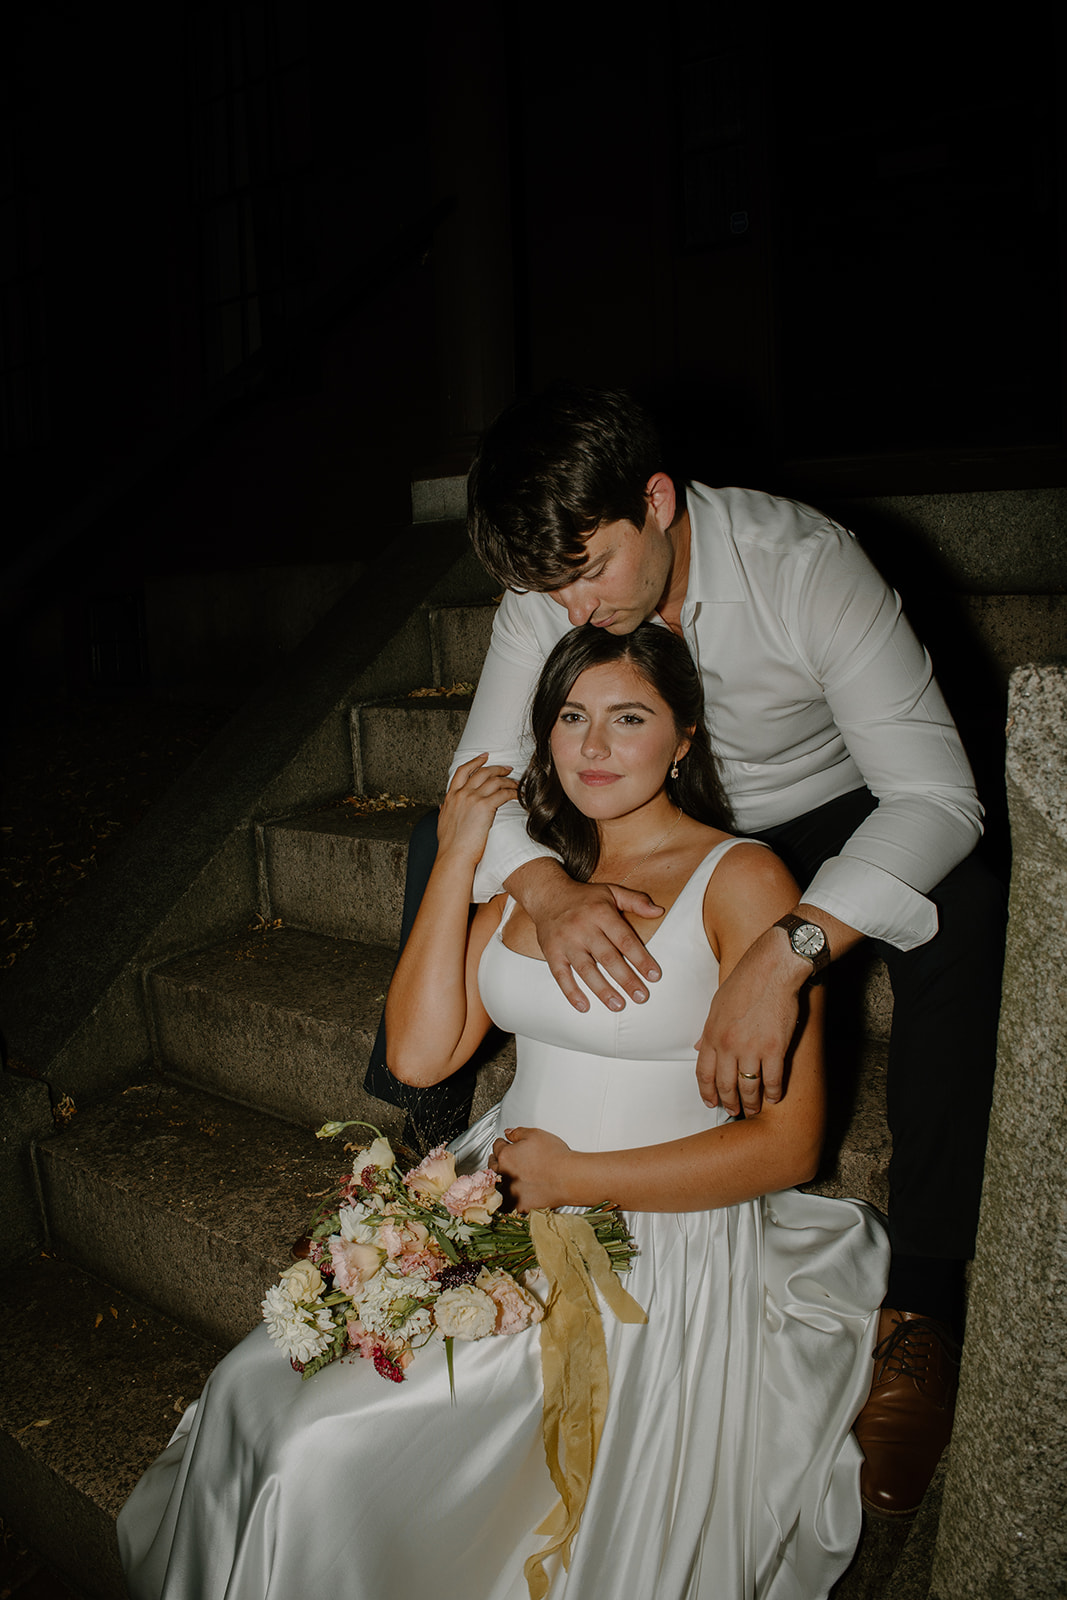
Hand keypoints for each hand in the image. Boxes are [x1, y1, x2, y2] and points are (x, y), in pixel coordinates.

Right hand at [436, 754, 517, 864]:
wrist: (454, 856)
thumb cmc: (449, 845)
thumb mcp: (441, 823)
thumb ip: (443, 811)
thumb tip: (442, 806)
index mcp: (451, 797)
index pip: (462, 771)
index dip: (475, 762)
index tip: (484, 757)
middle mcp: (461, 794)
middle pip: (482, 772)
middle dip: (497, 768)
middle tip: (507, 768)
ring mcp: (472, 799)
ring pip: (494, 780)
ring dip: (508, 780)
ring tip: (516, 782)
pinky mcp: (485, 807)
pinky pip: (503, 793)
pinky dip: (513, 792)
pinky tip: (518, 794)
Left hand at [490, 1126, 574, 1212]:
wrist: (568, 1178)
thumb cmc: (555, 1156)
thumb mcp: (535, 1134)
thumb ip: (517, 1132)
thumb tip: (508, 1133)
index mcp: (505, 1155)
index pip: (497, 1146)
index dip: (502, 1143)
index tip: (504, 1143)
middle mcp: (504, 1174)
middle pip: (493, 1165)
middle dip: (497, 1160)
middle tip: (504, 1158)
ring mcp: (510, 1191)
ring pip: (498, 1186)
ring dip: (501, 1180)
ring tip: (509, 1177)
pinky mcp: (519, 1205)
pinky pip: (509, 1204)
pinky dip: (511, 1199)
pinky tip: (516, 1195)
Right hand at [509, 860, 663, 1012]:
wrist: (546, 894)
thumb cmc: (585, 898)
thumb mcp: (611, 891)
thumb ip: (636, 901)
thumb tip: (659, 911)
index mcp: (601, 913)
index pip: (624, 939)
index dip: (640, 959)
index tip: (654, 976)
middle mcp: (583, 928)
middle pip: (607, 957)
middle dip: (626, 979)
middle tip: (641, 997)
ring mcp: (566, 941)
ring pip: (586, 969)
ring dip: (602, 990)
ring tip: (618, 1005)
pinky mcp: (551, 952)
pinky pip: (560, 975)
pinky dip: (571, 992)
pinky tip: (584, 1006)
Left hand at [695, 927, 805, 1116]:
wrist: (772, 968)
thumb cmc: (745, 981)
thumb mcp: (717, 1004)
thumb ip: (709, 1030)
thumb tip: (699, 1047)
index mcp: (712, 1034)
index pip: (704, 1073)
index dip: (707, 1092)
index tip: (710, 1103)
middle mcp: (729, 1045)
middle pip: (725, 1085)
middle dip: (728, 1103)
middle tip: (733, 1111)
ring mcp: (752, 1048)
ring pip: (749, 1087)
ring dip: (751, 1103)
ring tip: (754, 1109)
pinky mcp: (775, 1048)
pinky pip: (772, 1080)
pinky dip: (773, 1092)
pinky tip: (774, 1097)